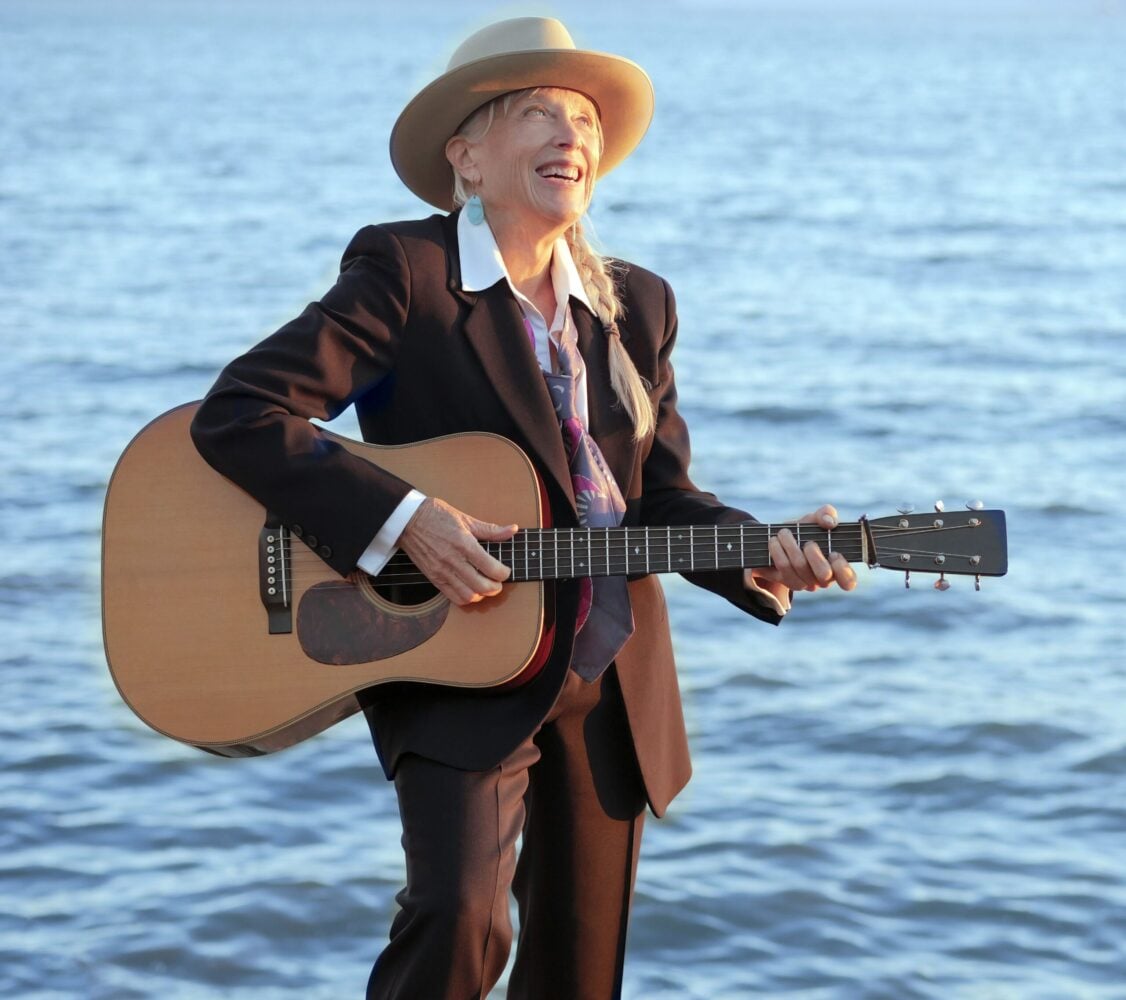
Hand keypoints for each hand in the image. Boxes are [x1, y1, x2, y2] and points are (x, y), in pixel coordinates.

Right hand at [398, 498, 515, 605]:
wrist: (407, 520)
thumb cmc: (437, 515)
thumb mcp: (466, 519)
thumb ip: (491, 530)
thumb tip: (512, 530)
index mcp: (464, 543)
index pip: (491, 568)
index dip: (504, 573)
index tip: (505, 571)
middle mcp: (453, 560)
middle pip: (482, 586)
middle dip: (496, 588)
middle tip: (499, 582)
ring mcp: (442, 571)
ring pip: (468, 596)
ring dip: (481, 595)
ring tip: (485, 587)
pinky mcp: (433, 578)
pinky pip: (452, 597)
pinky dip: (466, 598)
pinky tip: (471, 590)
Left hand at [744, 504, 857, 597]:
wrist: (776, 538)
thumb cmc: (803, 531)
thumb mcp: (815, 519)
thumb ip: (826, 514)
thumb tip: (829, 522)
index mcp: (837, 566)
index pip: (848, 581)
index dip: (842, 570)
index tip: (834, 553)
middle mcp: (822, 578)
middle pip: (824, 575)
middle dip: (815, 554)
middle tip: (808, 543)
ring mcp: (804, 582)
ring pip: (800, 567)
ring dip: (791, 545)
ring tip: (784, 533)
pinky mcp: (786, 580)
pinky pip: (784, 566)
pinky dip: (778, 550)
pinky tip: (774, 541)